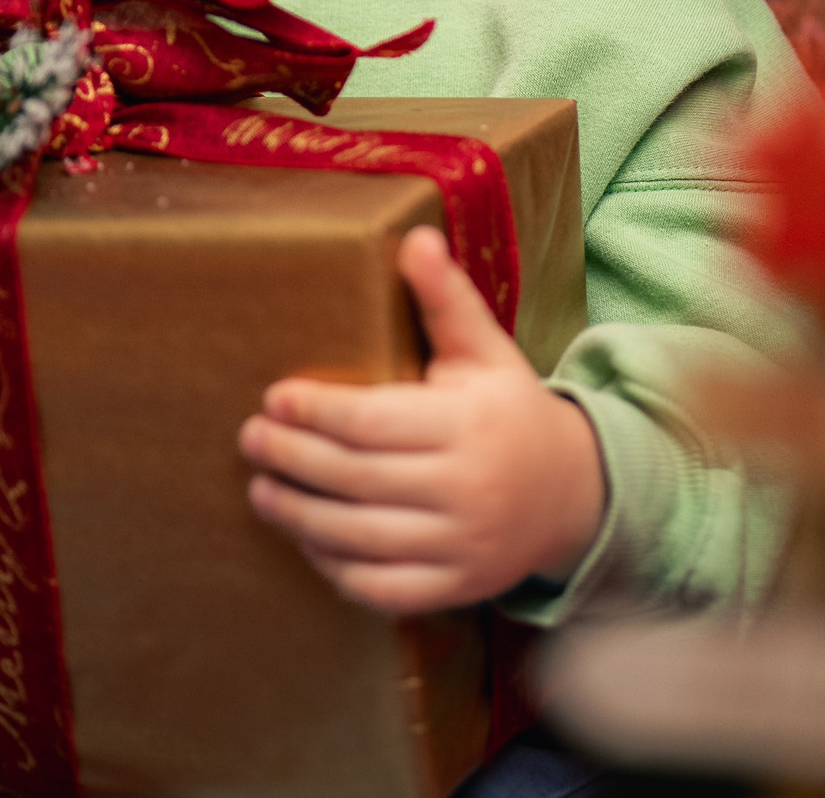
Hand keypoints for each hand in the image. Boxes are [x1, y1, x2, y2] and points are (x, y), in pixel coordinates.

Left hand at [239, 228, 603, 614]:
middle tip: (251, 439)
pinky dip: (337, 568)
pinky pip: (383, 587)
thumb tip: (414, 237)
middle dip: (293, 460)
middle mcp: (467, 489)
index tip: (275, 397)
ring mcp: (463, 546)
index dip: (318, 411)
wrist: (573, 494)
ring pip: (362, 538)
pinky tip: (307, 540)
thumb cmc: (510, 411)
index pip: (374, 421)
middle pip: (357, 479)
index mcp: (470, 425)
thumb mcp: (485, 351)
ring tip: (261, 491)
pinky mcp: (456, 586)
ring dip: (300, 516)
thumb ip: (446, 299)